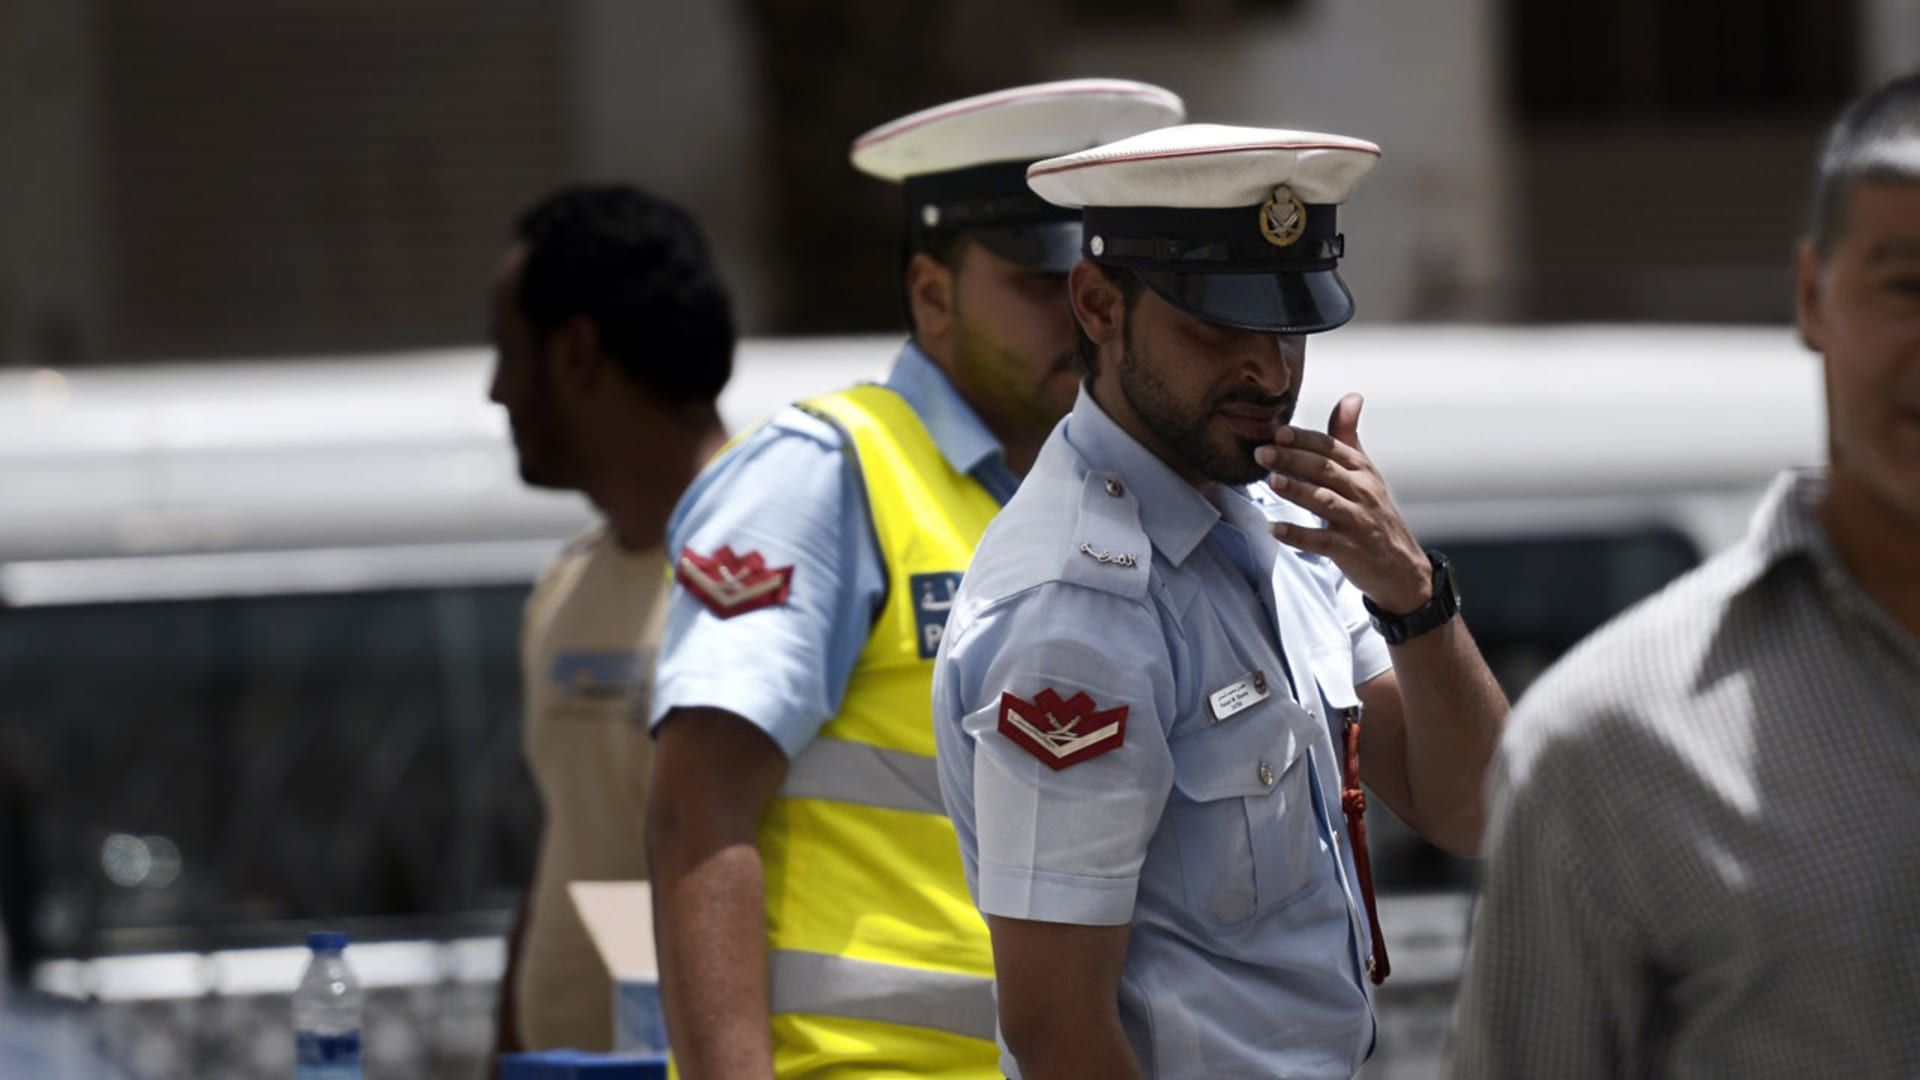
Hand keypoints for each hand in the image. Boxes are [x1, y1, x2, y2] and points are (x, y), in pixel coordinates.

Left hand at [1253, 393, 1431, 613]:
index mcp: (1362, 470)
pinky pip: (1321, 540)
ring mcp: (1357, 521)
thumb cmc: (1374, 513)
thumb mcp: (1365, 473)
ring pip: (1325, 501)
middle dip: (1292, 459)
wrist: (1401, 566)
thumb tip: (1352, 396)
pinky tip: (1275, 529)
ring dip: (1297, 490)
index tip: (1277, 431)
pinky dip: (1298, 535)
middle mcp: (1362, 491)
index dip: (1304, 439)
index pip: (1331, 447)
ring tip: (1270, 481)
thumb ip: (1349, 437)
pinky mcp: (1350, 549)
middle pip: (1324, 470)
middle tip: (1261, 452)